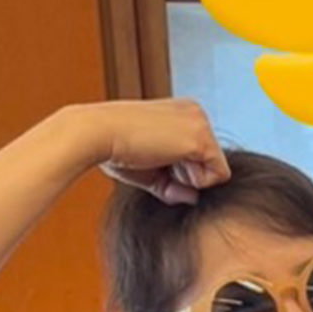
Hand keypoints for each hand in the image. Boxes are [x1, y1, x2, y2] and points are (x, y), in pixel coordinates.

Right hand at [64, 99, 230, 204]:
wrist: (95, 133)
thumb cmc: (113, 148)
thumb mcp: (150, 168)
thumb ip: (174, 184)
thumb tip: (194, 198)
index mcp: (182, 112)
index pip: (200, 153)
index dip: (178, 169)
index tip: (151, 159)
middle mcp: (196, 112)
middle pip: (210, 162)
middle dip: (185, 174)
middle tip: (153, 160)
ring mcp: (201, 123)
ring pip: (215, 170)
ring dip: (187, 177)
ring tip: (157, 159)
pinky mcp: (201, 138)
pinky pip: (218, 176)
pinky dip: (194, 181)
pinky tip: (166, 163)